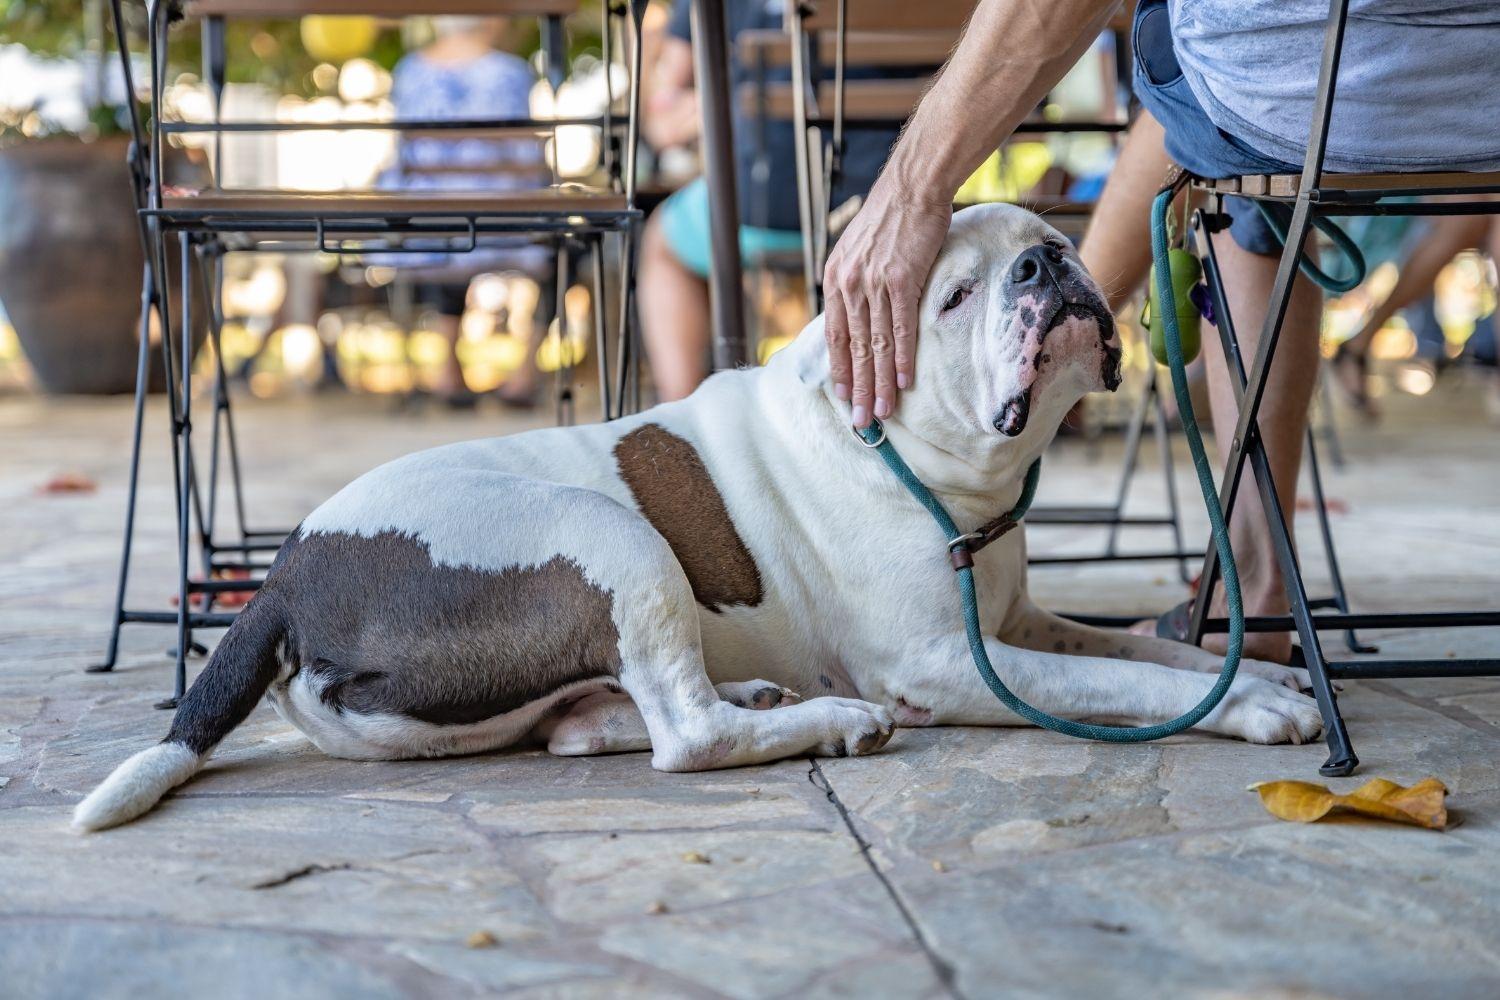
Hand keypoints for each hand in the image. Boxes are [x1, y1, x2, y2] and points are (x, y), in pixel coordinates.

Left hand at [822, 177, 950, 426]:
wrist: (912, 186)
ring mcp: (875, 283)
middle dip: (857, 388)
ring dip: (880, 382)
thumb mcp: (857, 250)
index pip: (836, 335)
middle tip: (860, 421)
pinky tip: (904, 382)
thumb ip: (853, 282)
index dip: (840, 369)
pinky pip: (901, 328)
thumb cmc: (891, 217)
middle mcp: (850, 284)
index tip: (843, 396)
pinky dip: (902, 358)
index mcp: (835, 279)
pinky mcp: (903, 280)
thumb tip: (858, 311)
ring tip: (881, 412)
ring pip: (876, 344)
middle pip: (854, 348)